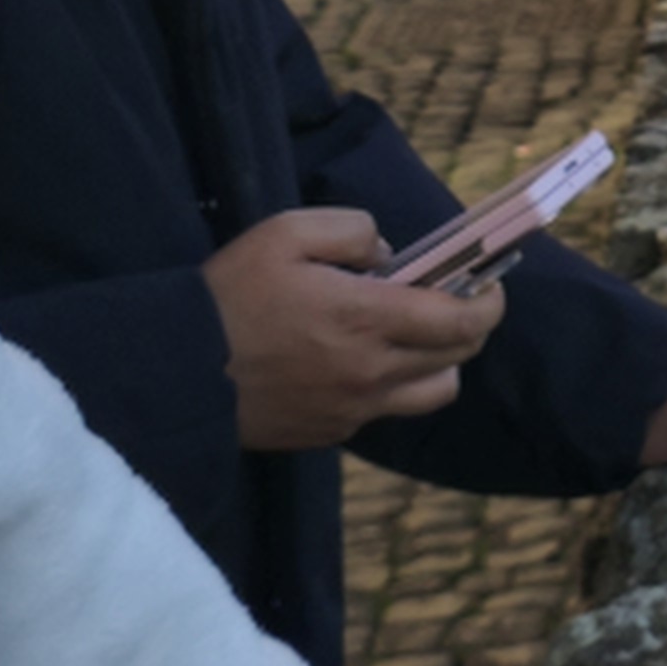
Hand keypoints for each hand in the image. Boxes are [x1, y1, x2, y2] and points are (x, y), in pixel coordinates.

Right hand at [208, 208, 500, 451]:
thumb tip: (388, 255)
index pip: (464, 321)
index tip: (490, 283)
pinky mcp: (329, 434)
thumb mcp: (287, 232)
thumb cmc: (230, 295)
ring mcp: (353, 411)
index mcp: (368, 320)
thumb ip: (353, 231)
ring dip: (436, 364)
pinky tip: (356, 361)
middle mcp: (372, 374)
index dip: (490, 301)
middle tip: (450, 300)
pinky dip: (389, 387)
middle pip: (457, 358)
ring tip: (406, 335)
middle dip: (468, 326)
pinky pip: (384, 412)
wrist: (176, 372)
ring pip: (432, 394)